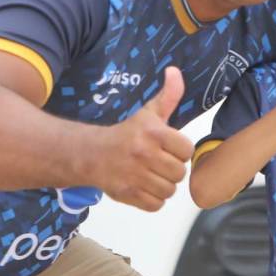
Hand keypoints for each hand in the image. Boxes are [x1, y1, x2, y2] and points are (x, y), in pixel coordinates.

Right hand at [94, 67, 192, 211]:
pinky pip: (156, 205)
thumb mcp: (147, 113)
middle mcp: (144, 153)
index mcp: (153, 132)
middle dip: (171, 169)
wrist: (89, 153)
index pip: (186, 150)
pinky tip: (143, 187)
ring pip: (169, 190)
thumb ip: (168, 96)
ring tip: (150, 175)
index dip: (179, 150)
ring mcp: (135, 176)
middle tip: (158, 163)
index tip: (167, 148)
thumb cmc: (125, 133)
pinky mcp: (128, 194)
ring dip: (163, 185)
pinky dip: (152, 199)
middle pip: (179, 173)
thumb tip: (175, 70)